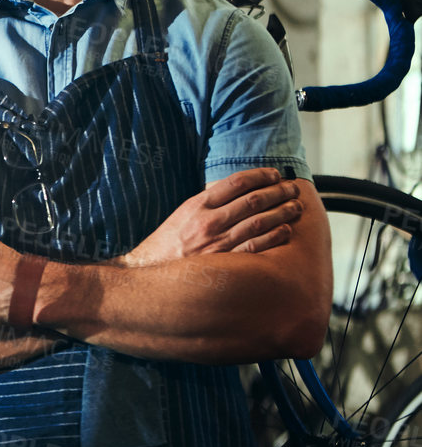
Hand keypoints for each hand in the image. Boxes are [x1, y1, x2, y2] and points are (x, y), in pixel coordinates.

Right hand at [121, 168, 301, 266]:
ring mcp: (218, 243)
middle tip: (292, 188)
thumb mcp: (182, 215)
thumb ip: (208, 203)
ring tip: (295, 206)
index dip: (260, 175)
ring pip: (259, 222)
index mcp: (197, 206)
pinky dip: (274, 236)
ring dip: (282, 212)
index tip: (274, 174)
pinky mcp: (225, 262)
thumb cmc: (168, 244)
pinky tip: (286, 230)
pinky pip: (256, 246)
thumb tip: (239, 190)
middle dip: (278, 191)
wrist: (150, 273)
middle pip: (253, 200)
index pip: (236, 183)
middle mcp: (208, 222)